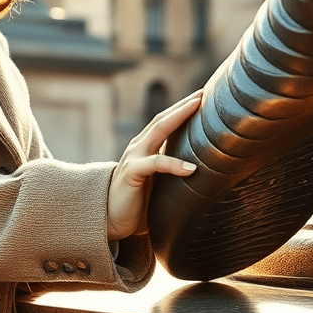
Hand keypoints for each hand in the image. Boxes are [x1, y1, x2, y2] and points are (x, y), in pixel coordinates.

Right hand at [106, 91, 201, 241]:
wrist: (109, 219)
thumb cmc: (138, 203)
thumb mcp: (159, 182)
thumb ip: (172, 171)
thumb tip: (203, 170)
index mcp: (146, 147)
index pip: (166, 121)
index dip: (182, 108)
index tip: (203, 97)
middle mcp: (139, 146)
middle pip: (163, 119)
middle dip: (184, 105)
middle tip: (203, 93)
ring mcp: (134, 157)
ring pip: (158, 130)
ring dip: (179, 117)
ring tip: (198, 108)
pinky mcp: (132, 172)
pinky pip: (155, 164)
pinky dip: (174, 164)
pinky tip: (191, 168)